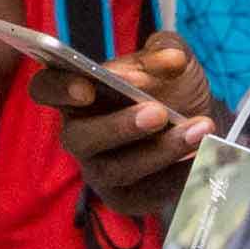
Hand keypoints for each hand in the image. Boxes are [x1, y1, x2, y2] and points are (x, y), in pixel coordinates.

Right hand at [58, 36, 217, 220]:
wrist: (198, 121)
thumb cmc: (171, 85)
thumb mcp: (173, 57)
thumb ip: (168, 50)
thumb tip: (171, 61)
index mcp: (77, 92)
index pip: (46, 89)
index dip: (59, 89)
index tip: (86, 87)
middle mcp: (80, 135)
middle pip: (79, 138)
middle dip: (118, 126)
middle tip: (158, 112)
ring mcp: (99, 170)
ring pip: (117, 169)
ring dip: (159, 151)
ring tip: (197, 129)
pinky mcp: (126, 198)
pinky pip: (146, 193)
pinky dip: (177, 175)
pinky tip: (203, 156)